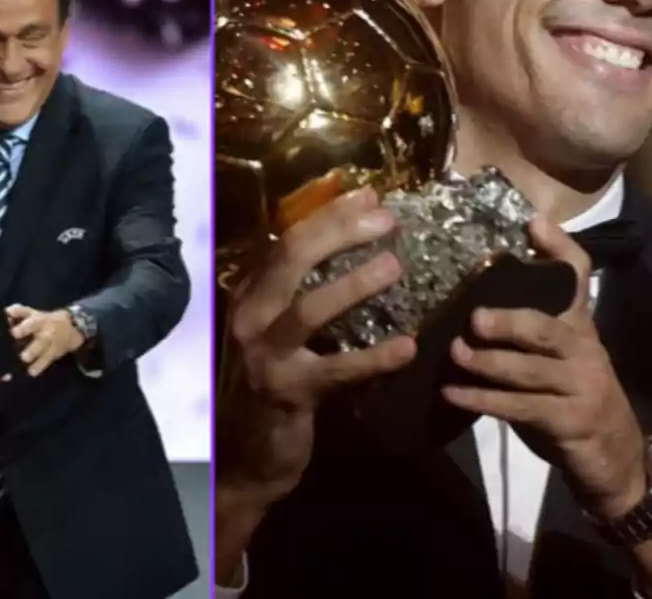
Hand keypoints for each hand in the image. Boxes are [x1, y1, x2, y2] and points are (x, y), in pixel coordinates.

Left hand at [9, 305, 85, 376]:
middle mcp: (47, 333)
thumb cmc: (43, 320)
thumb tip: (6, 312)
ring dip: (38, 362)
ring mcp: (52, 345)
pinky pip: (48, 362)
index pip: (33, 323)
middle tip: (23, 357)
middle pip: (42, 341)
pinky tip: (32, 373)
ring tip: (29, 370)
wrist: (70, 327)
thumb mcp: (32, 313)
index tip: (14, 333)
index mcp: (39, 321)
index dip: (24, 328)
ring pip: (46, 354)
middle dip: (33, 349)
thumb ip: (19, 312)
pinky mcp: (54, 355)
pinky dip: (40, 368)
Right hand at [218, 181, 416, 512]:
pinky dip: (373, 358)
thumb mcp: (273, 332)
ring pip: (309, 309)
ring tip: (395, 266)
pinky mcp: (287, 393)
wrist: (245, 455)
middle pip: (292, 259)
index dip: (328, 214)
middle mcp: (249, 317)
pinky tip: (407, 347)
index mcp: (249, 295)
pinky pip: (336, 370)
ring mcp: (264, 356)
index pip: (285, 239)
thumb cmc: (268, 385)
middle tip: (387, 218)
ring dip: (354, 284)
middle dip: (340, 232)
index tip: (369, 195)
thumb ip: (296, 293)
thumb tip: (345, 246)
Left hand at [442, 216, 646, 519]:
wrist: (615, 458)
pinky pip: (521, 408)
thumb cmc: (573, 397)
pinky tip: (454, 394)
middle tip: (474, 316)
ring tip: (455, 354)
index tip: (532, 222)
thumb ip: (529, 330)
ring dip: (489, 363)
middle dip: (510, 320)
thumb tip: (474, 301)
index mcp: (579, 327)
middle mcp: (583, 350)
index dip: (558, 249)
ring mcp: (580, 386)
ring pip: (531, 370)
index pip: (577, 278)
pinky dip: (484, 401)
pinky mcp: (569, 421)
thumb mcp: (557, 358)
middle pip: (548, 327)